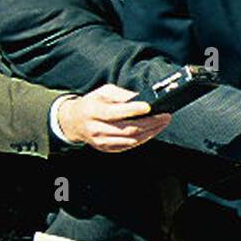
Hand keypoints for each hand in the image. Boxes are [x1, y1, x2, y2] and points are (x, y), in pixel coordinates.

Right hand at [56, 84, 171, 151]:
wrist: (74, 121)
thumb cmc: (93, 103)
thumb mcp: (103, 92)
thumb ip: (122, 94)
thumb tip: (143, 98)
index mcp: (94, 111)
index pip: (116, 112)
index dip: (134, 110)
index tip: (150, 106)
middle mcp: (96, 128)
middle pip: (128, 128)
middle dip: (150, 122)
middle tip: (166, 115)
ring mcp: (101, 141)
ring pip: (131, 139)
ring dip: (151, 132)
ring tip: (163, 122)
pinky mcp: (107, 148)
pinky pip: (129, 145)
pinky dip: (144, 138)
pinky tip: (153, 131)